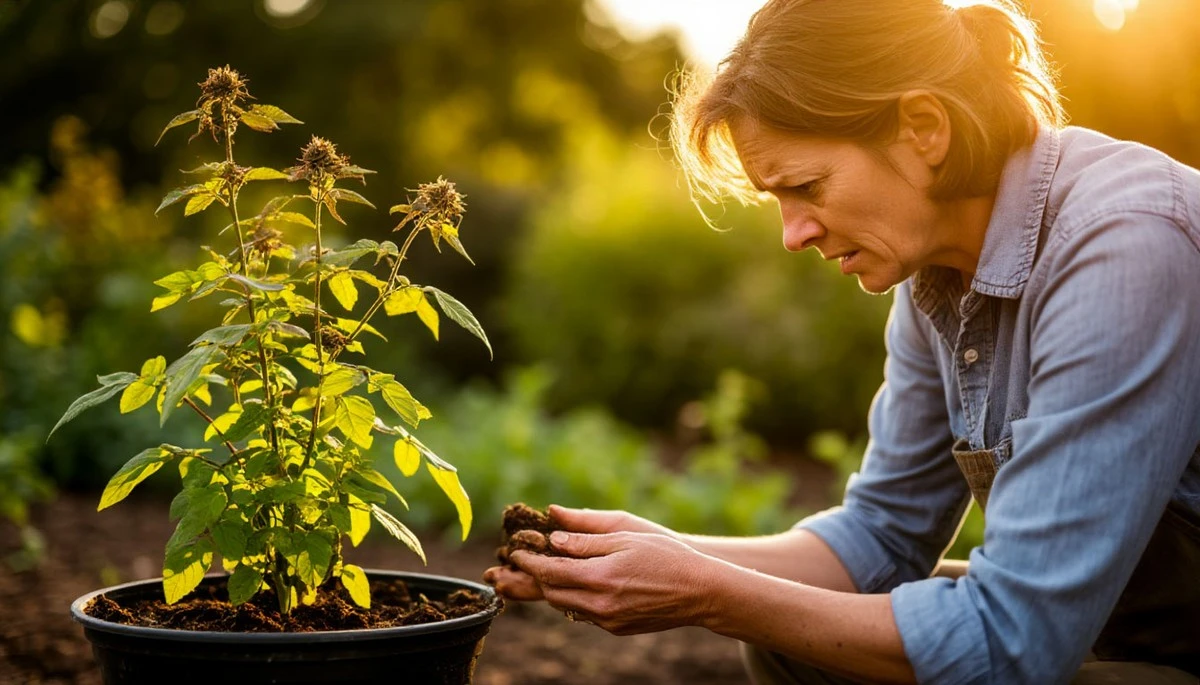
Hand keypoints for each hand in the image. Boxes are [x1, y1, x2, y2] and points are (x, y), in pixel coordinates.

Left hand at [507, 530, 717, 634]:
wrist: (699, 591)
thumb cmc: (665, 556)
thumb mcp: (625, 537)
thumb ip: (585, 539)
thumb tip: (554, 538)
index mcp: (600, 577)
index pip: (550, 571)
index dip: (529, 561)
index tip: (516, 552)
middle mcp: (599, 604)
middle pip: (552, 591)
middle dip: (535, 576)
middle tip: (523, 562)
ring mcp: (608, 620)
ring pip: (566, 605)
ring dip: (553, 588)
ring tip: (545, 572)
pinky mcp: (617, 628)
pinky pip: (585, 613)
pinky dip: (575, 598)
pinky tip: (578, 585)